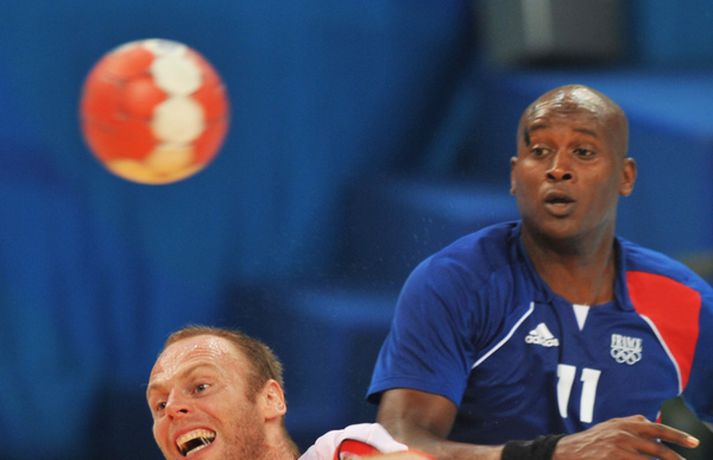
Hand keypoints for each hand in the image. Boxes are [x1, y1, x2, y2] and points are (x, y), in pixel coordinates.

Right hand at [553, 415, 698, 459]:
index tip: (693, 442)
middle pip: (658, 449)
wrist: (570, 451)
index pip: (658, 429)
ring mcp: (620, 450)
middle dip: (676, 458)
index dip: (678, 435)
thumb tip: (652, 423)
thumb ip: (631, 423)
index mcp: (625, 424)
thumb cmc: (593, 439)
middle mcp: (624, 436)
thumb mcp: (612, 425)